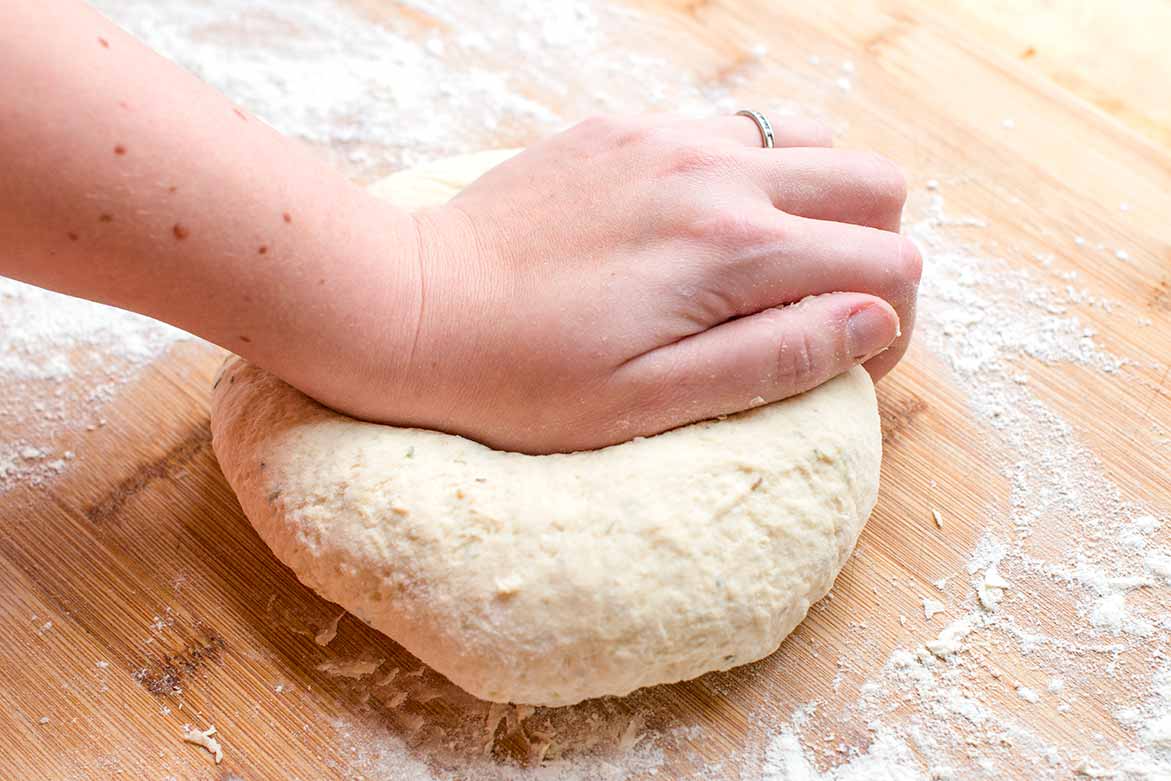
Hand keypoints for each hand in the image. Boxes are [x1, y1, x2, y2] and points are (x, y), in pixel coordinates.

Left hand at [341, 114, 920, 452]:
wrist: (411, 306)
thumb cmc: (523, 377)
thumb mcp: (653, 401)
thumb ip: (776, 358)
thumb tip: (874, 321)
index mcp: (735, 251)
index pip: (889, 265)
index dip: (890, 326)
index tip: (845, 363)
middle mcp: (716, 174)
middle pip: (874, 184)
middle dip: (874, 252)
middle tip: (818, 309)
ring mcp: (667, 138)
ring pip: (810, 141)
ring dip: (818, 202)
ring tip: (766, 264)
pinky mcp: (621, 128)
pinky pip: (729, 127)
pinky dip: (748, 172)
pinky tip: (698, 224)